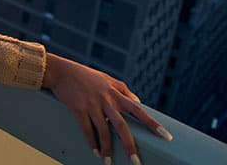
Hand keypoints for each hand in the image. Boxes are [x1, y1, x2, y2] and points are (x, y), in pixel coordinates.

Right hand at [42, 53, 171, 163]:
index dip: (152, 123)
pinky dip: (92, 142)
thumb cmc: (85, 75)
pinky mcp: (78, 108)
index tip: (165, 136)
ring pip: (103, 131)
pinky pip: (86, 129)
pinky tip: (96, 152)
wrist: (60, 71)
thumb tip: (138, 102)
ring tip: (108, 162)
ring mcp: (92, 104)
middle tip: (136, 162)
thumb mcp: (107, 79)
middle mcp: (106, 100)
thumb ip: (123, 90)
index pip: (138, 110)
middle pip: (121, 126)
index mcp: (116, 93)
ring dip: (107, 148)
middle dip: (129, 145)